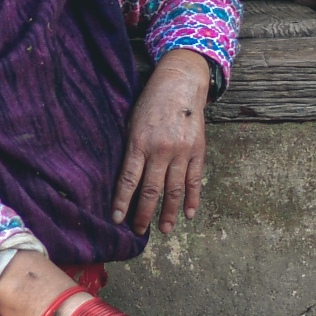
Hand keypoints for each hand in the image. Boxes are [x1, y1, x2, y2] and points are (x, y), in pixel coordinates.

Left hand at [114, 49, 209, 232]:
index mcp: (139, 143)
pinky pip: (194, 181)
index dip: (122, 202)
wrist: (180, 83)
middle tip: (139, 231)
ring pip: (174, 190)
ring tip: (164, 229)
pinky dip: (193, 200)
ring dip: (169, 213)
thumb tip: (126, 179)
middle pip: (151, 190)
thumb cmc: (150, 103)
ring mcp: (181, 152)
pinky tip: (189, 215)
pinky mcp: (198, 151)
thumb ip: (131, 149)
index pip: (128, 180)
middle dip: (144, 214)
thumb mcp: (132, 122)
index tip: (117, 219)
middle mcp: (160, 150)